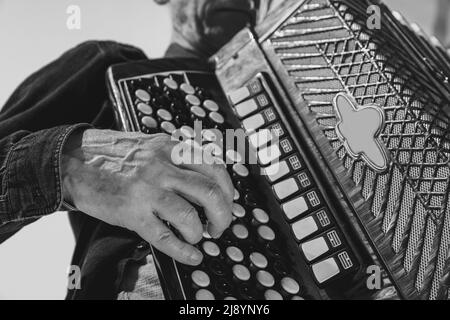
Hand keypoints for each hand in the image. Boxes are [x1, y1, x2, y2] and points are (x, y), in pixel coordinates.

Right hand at [61, 129, 233, 265]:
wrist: (73, 160)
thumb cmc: (113, 155)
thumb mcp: (152, 145)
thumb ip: (178, 157)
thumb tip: (205, 180)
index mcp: (171, 148)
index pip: (215, 168)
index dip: (228, 190)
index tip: (228, 202)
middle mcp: (163, 167)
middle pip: (210, 193)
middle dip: (223, 215)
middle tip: (219, 225)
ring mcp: (147, 190)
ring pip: (190, 215)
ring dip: (201, 232)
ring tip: (199, 236)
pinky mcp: (131, 212)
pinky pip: (164, 237)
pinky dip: (183, 251)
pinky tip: (191, 256)